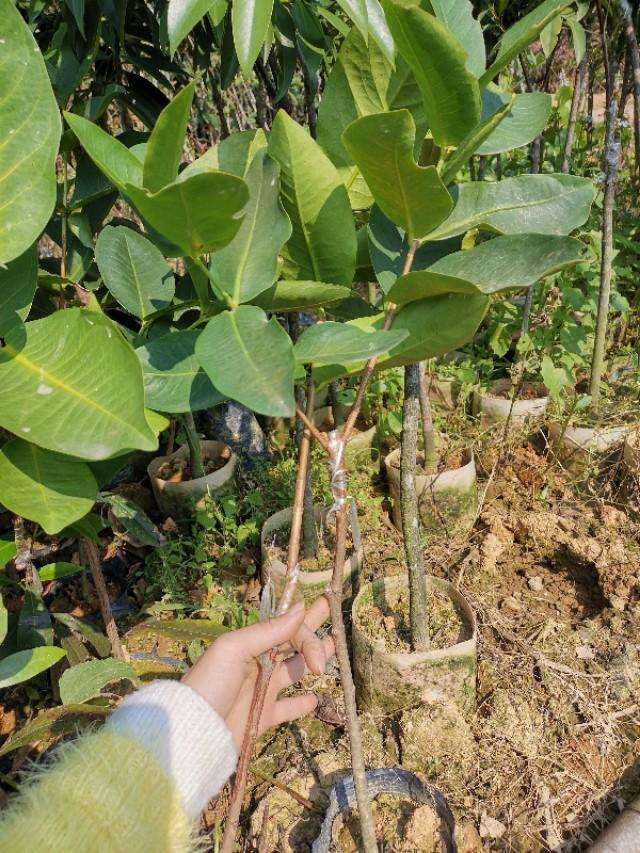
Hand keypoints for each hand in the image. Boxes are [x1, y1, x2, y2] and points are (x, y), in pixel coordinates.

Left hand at [181, 597, 332, 747]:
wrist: (193, 731)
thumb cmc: (211, 683)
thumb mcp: (234, 649)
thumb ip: (268, 631)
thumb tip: (300, 608)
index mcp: (250, 644)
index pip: (288, 630)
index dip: (308, 637)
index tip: (319, 655)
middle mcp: (259, 663)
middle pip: (293, 641)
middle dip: (312, 625)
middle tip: (331, 605)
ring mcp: (263, 690)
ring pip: (295, 670)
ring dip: (312, 658)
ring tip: (334, 645)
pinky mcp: (265, 716)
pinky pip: (288, 707)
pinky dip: (302, 703)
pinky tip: (315, 698)